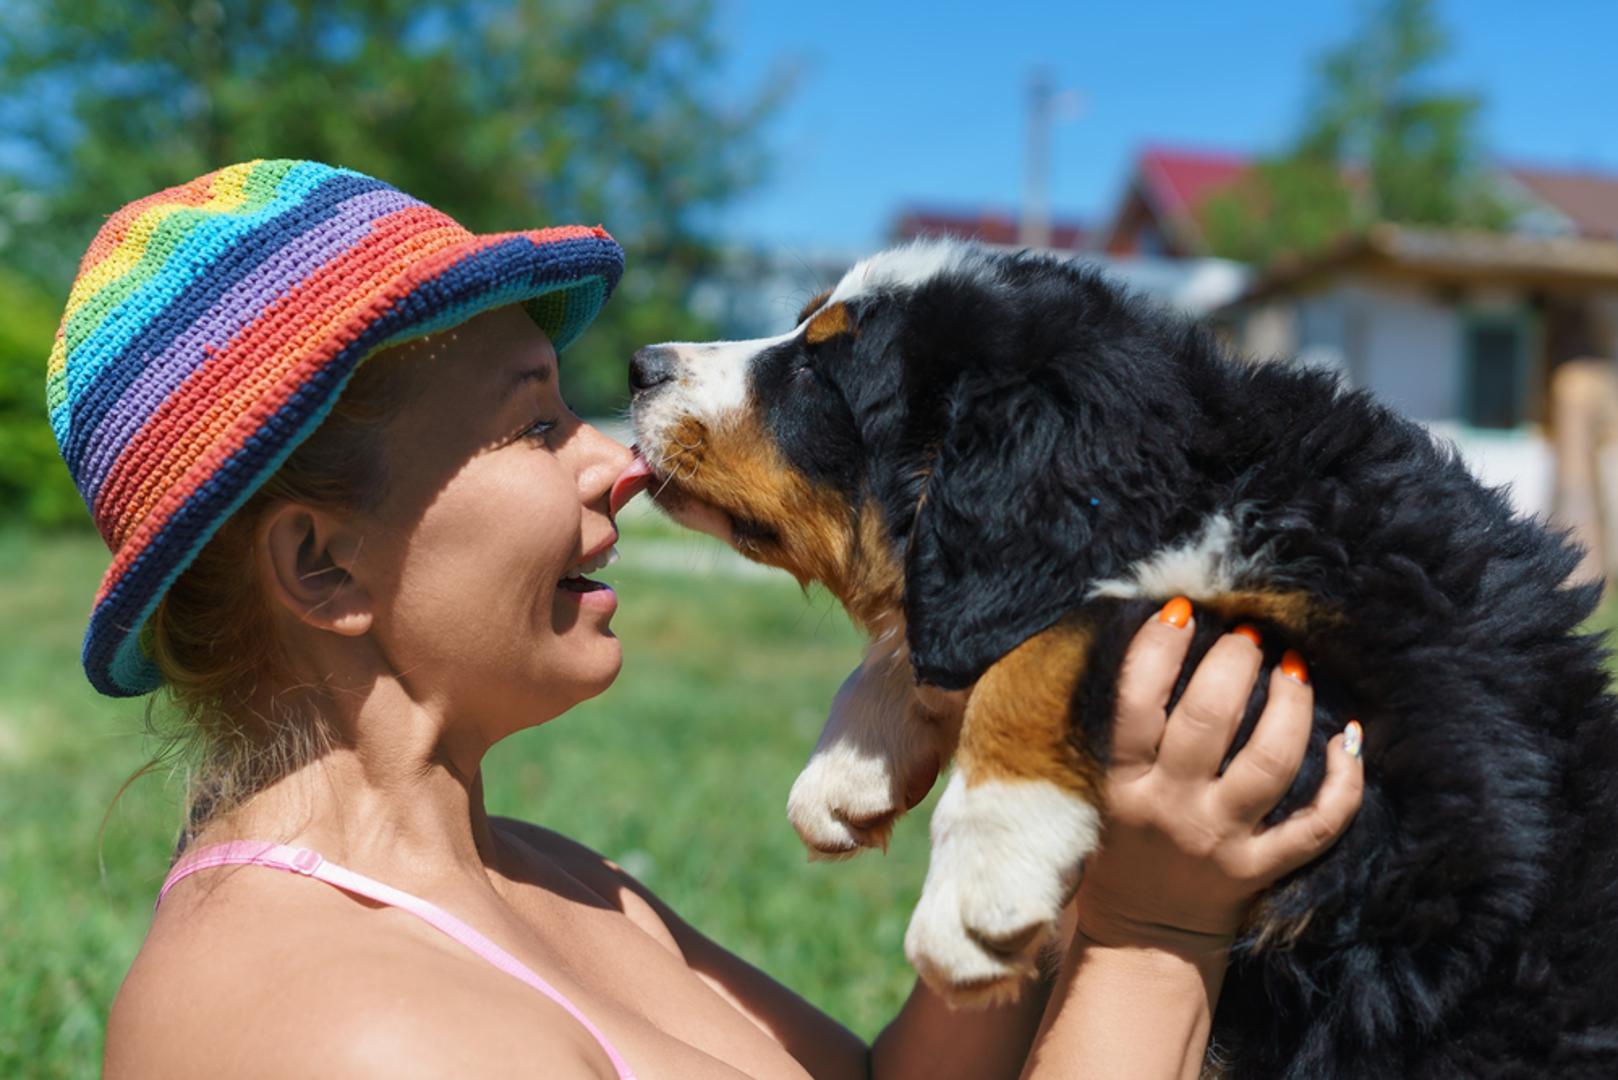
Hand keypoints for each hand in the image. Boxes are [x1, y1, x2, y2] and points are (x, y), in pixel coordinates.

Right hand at [1073, 598, 1364, 956]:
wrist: (1143, 936)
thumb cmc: (1122, 844)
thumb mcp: (1102, 788)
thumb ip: (1126, 730)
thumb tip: (1163, 639)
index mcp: (1123, 785)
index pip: (1135, 704)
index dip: (1157, 649)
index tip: (1180, 610)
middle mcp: (1173, 808)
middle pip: (1208, 722)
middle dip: (1234, 664)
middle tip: (1247, 635)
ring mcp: (1223, 839)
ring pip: (1271, 763)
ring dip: (1290, 705)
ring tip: (1293, 667)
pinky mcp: (1264, 867)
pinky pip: (1319, 824)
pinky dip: (1345, 781)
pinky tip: (1348, 738)